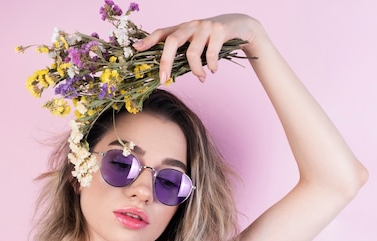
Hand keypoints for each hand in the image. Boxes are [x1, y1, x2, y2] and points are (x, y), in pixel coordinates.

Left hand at [133, 14, 263, 83]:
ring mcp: (205, 27)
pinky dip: (211, 66)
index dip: (148, 40)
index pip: (162, 32)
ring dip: (195, 70)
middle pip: (172, 40)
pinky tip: (214, 70)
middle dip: (165, 61)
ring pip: (192, 52)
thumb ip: (184, 55)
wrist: (240, 26)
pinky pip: (211, 53)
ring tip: (201, 78)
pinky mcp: (219, 31)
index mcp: (183, 28)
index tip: (136, 49)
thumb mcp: (197, 43)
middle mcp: (191, 25)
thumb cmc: (214, 39)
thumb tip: (168, 75)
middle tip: (163, 79)